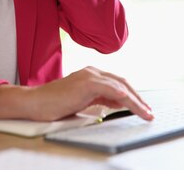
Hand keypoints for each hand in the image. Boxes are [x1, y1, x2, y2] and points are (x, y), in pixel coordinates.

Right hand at [0, 67, 153, 121]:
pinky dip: (126, 99)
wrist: (35, 103)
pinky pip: (113, 89)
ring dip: (136, 101)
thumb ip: (99, 99)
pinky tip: (134, 107)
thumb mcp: (82, 101)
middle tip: (148, 111)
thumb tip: (116, 104)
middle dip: (138, 97)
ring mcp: (90, 75)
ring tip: (146, 113)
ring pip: (121, 86)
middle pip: (122, 82)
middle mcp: (92, 71)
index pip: (117, 83)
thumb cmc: (54, 104)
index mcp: (90, 74)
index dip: (131, 95)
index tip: (142, 107)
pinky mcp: (88, 82)